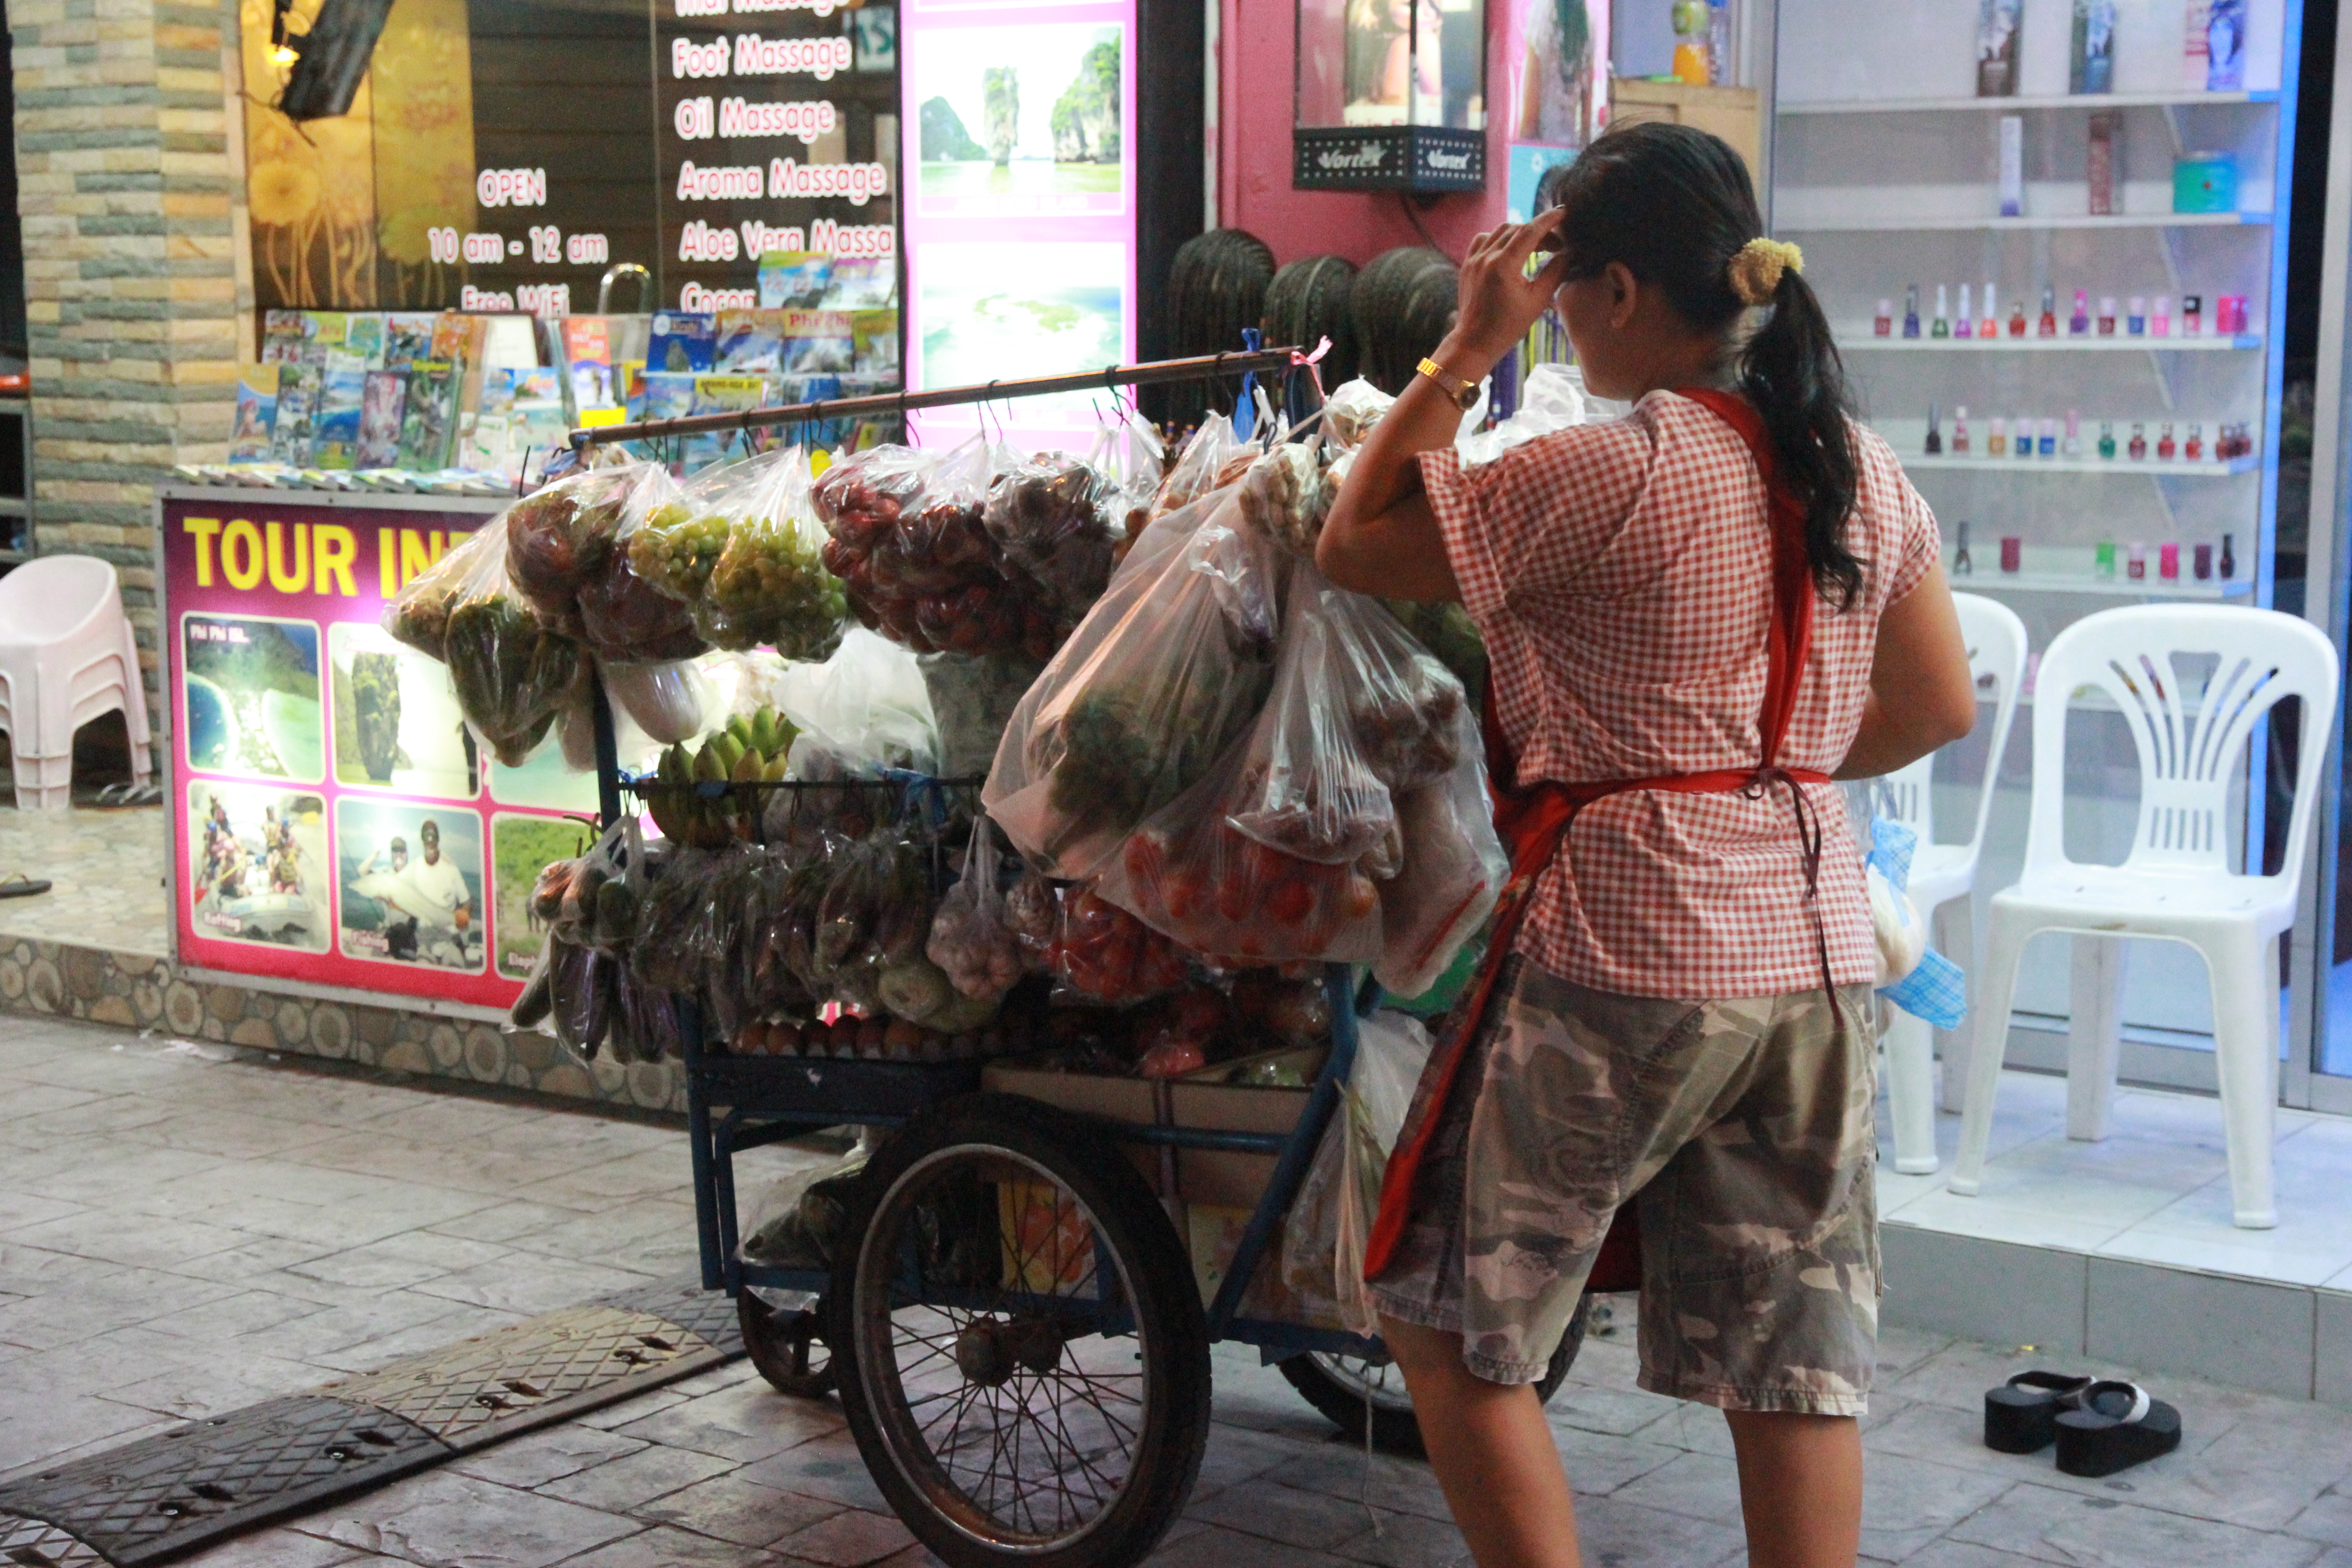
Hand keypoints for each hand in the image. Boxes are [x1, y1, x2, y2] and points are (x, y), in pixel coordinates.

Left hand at [1443, 209, 1572, 369]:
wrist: (1474, 342)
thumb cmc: (1508, 326)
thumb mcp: (1538, 301)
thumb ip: (1555, 273)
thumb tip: (1568, 253)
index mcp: (1504, 265)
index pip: (1530, 231)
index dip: (1549, 220)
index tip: (1563, 212)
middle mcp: (1486, 257)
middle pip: (1517, 229)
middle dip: (1539, 232)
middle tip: (1555, 245)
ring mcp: (1473, 259)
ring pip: (1500, 231)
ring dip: (1521, 233)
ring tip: (1536, 247)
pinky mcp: (1467, 264)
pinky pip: (1483, 239)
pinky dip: (1499, 237)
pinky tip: (1510, 248)